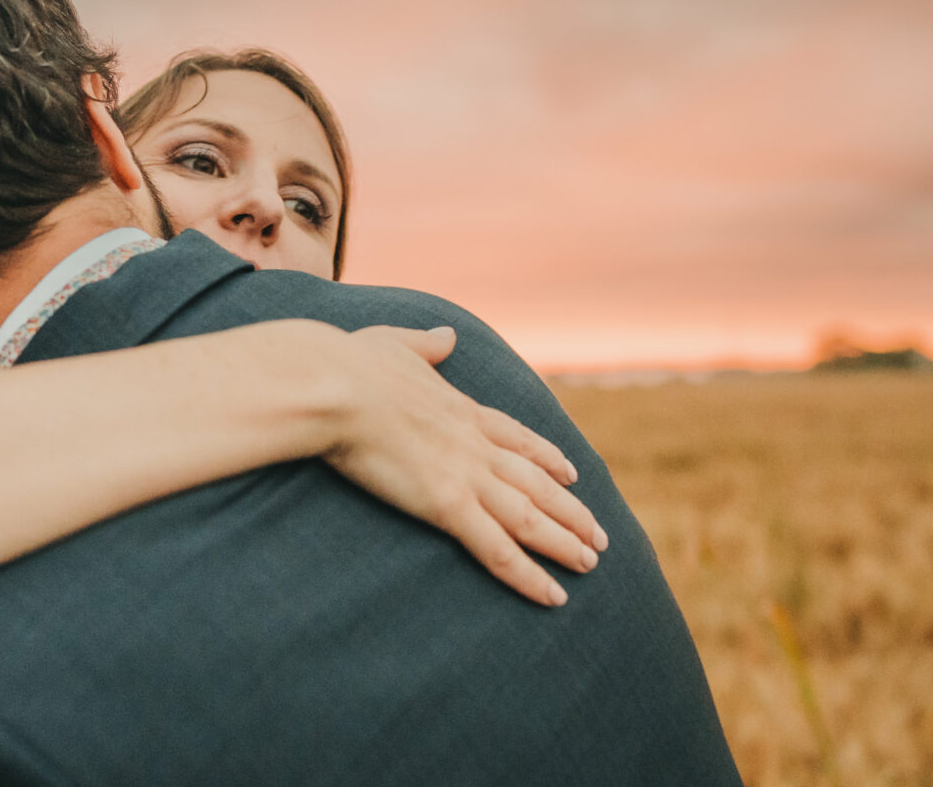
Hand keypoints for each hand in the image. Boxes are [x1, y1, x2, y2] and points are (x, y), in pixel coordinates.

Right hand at [322, 326, 608, 606]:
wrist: (334, 385)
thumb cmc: (348, 363)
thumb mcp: (393, 343)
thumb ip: (424, 344)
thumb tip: (447, 334)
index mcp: (459, 407)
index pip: (517, 437)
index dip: (548, 458)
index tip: (572, 474)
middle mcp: (474, 443)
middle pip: (536, 481)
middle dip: (570, 509)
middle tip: (598, 534)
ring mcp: (466, 474)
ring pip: (530, 517)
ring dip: (564, 542)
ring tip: (591, 563)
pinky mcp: (447, 505)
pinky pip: (498, 550)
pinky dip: (529, 576)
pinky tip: (555, 596)